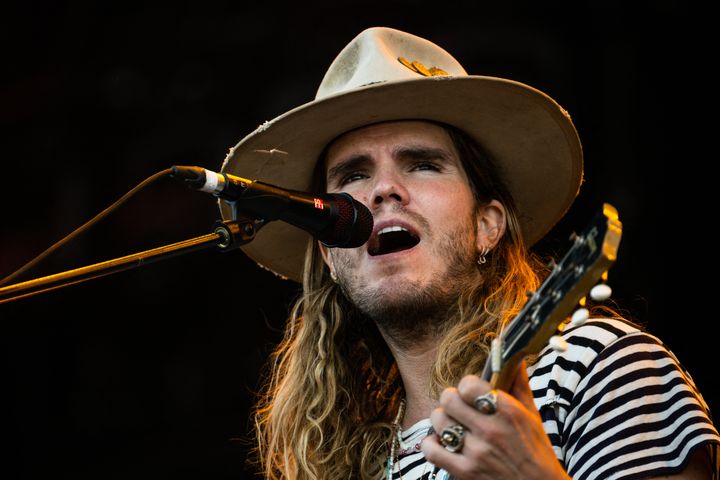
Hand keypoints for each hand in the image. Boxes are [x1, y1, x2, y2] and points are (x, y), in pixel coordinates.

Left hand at [422, 361, 570, 479]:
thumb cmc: (536, 452)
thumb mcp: (532, 415)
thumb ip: (519, 385)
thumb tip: (516, 357)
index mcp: (508, 411)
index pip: (468, 384)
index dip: (466, 386)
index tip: (470, 393)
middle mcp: (491, 430)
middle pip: (448, 399)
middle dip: (451, 401)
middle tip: (458, 408)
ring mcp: (476, 452)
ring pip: (438, 421)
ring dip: (442, 422)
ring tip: (453, 426)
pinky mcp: (465, 473)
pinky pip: (431, 450)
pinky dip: (432, 445)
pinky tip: (443, 444)